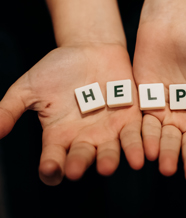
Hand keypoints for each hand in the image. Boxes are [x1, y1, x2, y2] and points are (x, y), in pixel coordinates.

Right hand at [0, 44, 143, 184]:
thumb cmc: (58, 68)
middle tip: (76, 168)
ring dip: (110, 159)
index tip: (50, 167)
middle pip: (82, 157)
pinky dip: (137, 145)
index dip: (51, 166)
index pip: (53, 159)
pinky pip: (135, 135)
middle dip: (80, 163)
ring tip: (108, 165)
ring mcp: (108, 131)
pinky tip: (141, 154)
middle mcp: (84, 139)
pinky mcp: (130, 119)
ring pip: (110, 151)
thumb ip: (10, 108)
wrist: (89, 48)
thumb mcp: (29, 87)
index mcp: (59, 136)